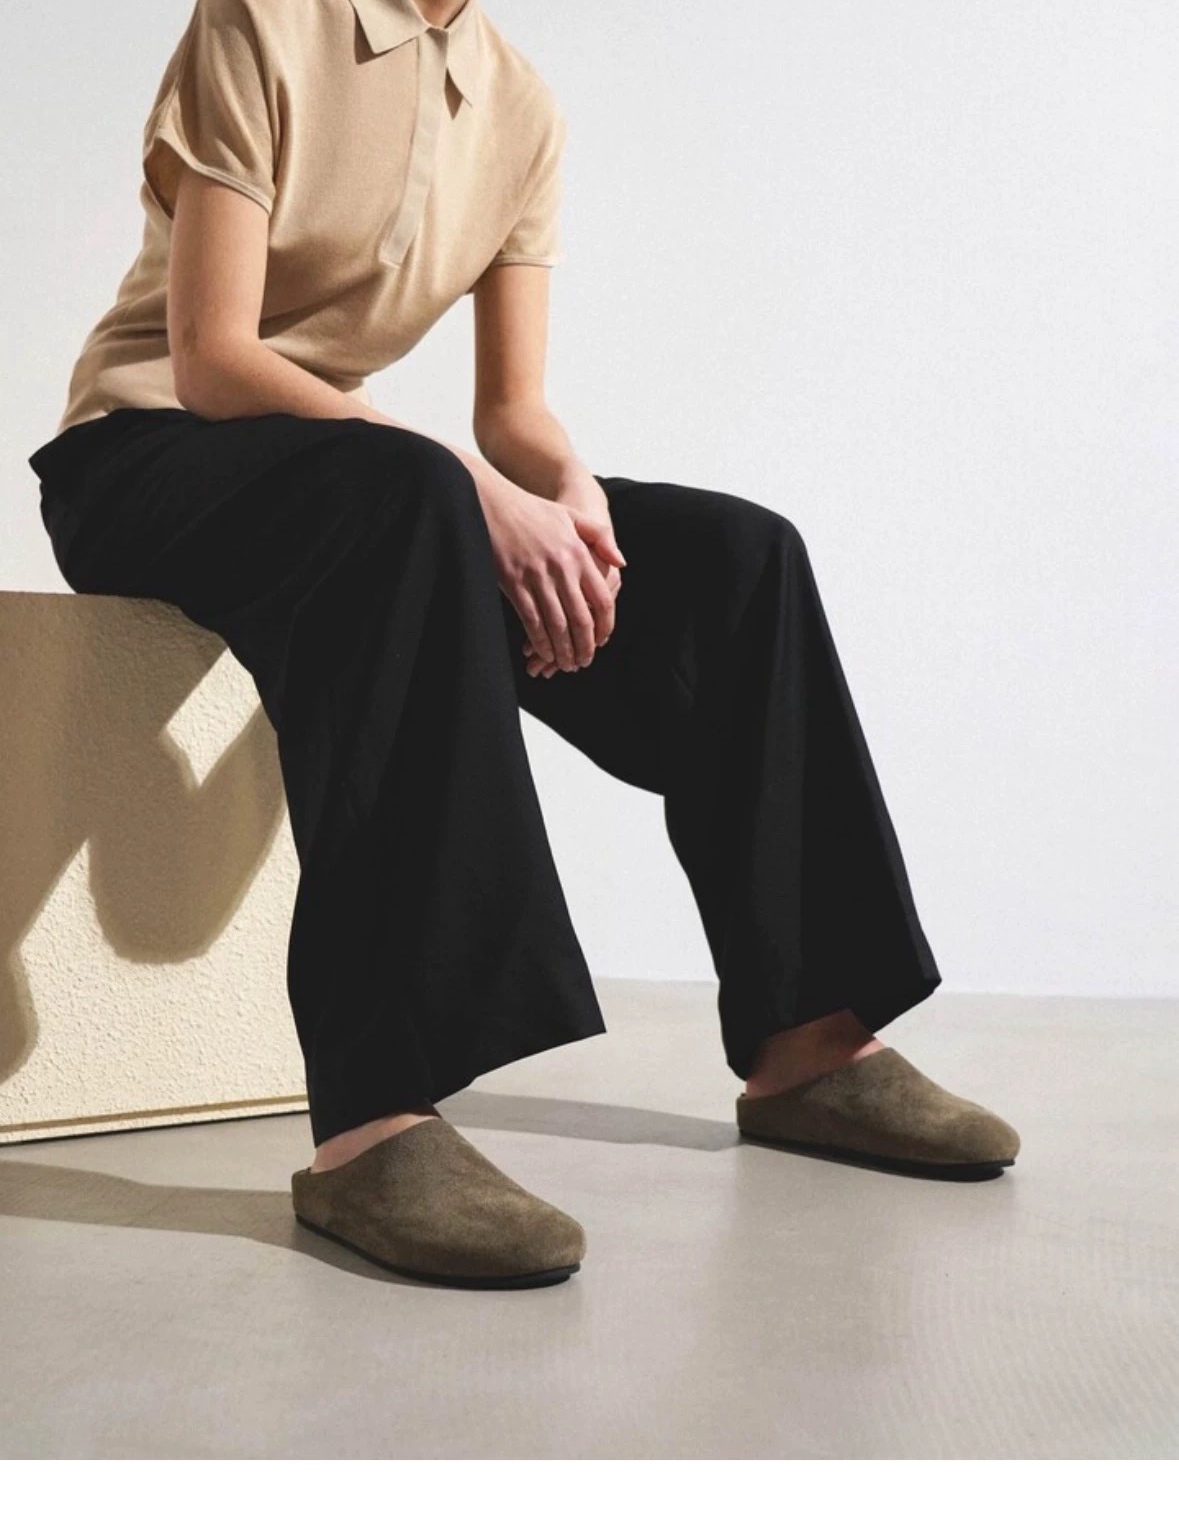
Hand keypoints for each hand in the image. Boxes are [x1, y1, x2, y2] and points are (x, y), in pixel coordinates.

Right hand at [477, 472, 624, 675]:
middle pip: (581, 618)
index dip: (605, 627)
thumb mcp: (573, 516)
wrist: (494, 504)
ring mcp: (537, 576)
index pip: (602, 600)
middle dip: (585, 647)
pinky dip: (540, 640)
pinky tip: (544, 652)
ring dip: (563, 649)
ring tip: (566, 664)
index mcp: (579, 554)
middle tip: (584, 662)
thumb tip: (621, 564)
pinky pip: (532, 620)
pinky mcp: (514, 583)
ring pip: (557, 624)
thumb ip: (601, 538)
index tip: (602, 642)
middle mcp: (561, 567)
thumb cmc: (534, 511)